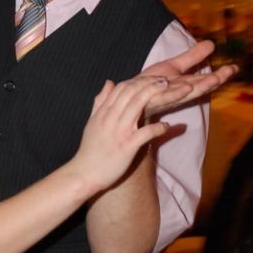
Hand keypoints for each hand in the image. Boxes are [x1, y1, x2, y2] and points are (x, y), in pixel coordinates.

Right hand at [75, 76, 169, 192]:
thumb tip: (108, 83)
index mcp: (103, 112)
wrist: (84, 173)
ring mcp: (119, 131)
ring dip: (154, 94)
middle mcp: (110, 118)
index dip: (138, 80)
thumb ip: (100, 102)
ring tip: (168, 90)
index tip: (151, 78)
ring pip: (137, 105)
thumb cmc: (89, 150)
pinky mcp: (127, 146)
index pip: (121, 88)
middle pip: (131, 92)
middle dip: (149, 83)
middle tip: (165, 80)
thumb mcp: (92, 122)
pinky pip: (145, 133)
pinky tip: (167, 126)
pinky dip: (158, 128)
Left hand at [141, 40, 237, 115]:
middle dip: (216, 80)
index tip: (235, 67)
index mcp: (185, 86)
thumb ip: (192, 57)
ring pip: (187, 93)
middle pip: (201, 87)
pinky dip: (178, 93)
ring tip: (214, 79)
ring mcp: (167, 98)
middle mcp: (179, 94)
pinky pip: (167, 97)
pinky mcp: (154, 99)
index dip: (220, 75)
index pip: (205, 80)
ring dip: (201, 87)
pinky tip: (187, 86)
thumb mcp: (173, 67)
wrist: (128, 94)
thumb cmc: (149, 83)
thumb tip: (212, 44)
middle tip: (230, 72)